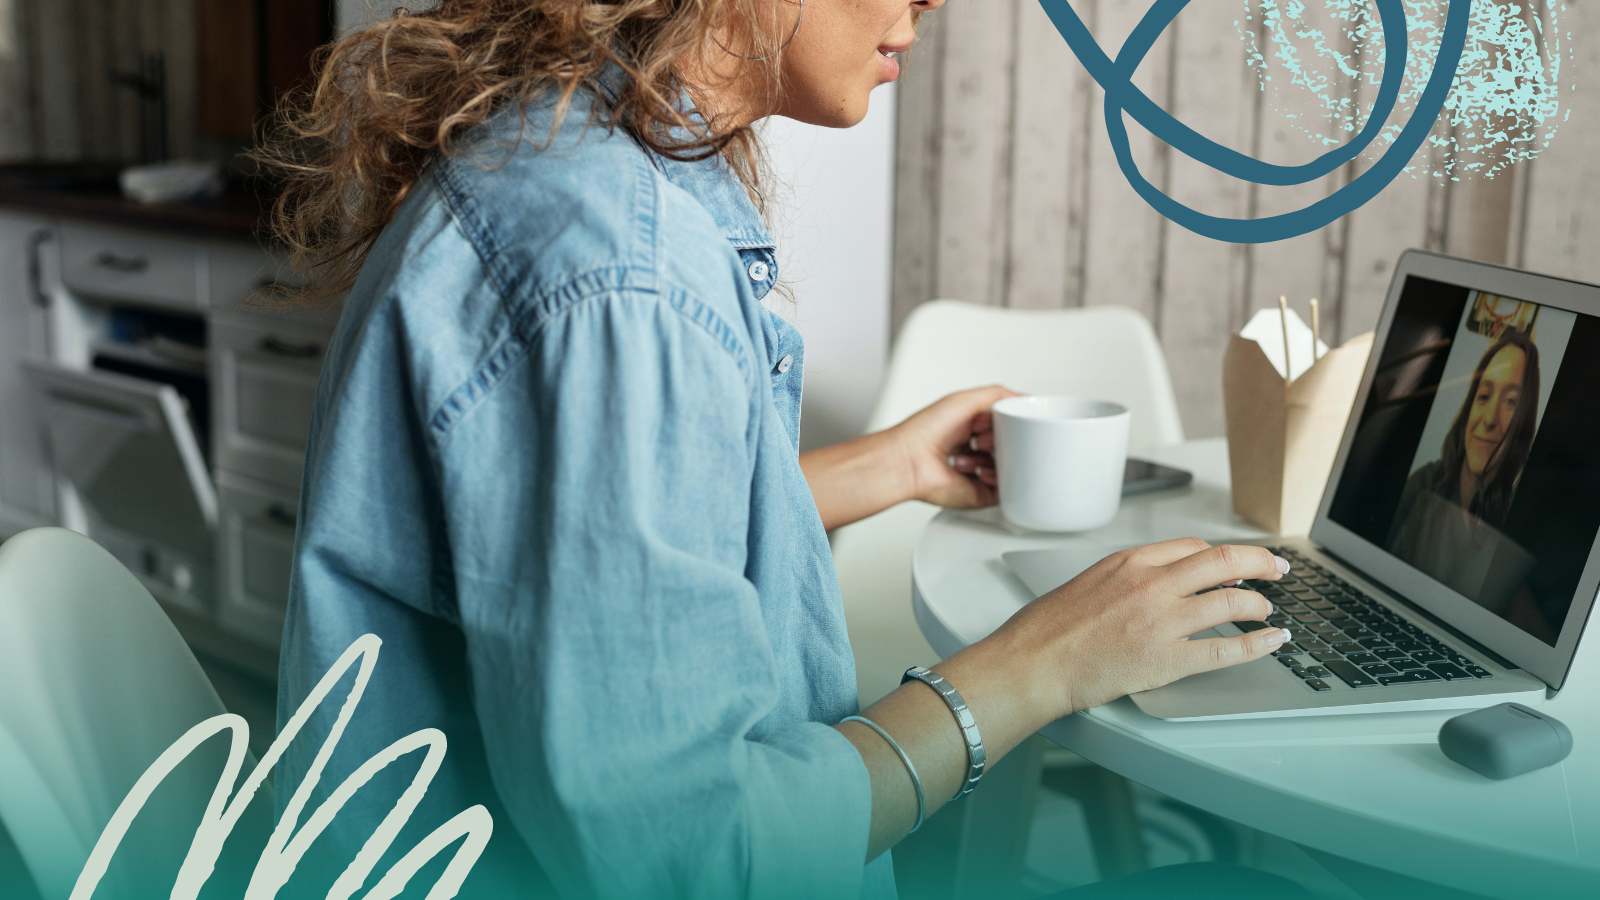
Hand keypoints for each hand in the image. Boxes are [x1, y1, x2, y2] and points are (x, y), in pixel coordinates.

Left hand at [890, 385, 1020, 508]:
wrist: (909, 460)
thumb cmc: (925, 431)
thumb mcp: (965, 399)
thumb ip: (1000, 395)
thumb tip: (1025, 399)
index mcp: (973, 428)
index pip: (1007, 424)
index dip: (1007, 420)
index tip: (998, 418)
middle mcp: (976, 450)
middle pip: (1011, 445)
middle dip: (1002, 438)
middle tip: (982, 436)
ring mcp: (980, 472)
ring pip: (1011, 466)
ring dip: (996, 456)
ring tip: (975, 451)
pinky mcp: (982, 493)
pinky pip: (1007, 490)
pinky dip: (998, 478)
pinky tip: (980, 470)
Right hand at [956, 539, 1291, 722]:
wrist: (1032, 662)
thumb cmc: (1046, 629)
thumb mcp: (1087, 582)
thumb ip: (1125, 578)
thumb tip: (1154, 583)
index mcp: (1130, 561)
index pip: (1193, 547)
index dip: (1222, 555)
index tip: (1235, 562)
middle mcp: (1152, 584)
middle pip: (1225, 561)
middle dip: (1260, 563)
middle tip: (1276, 569)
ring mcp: (1163, 621)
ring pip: (1233, 601)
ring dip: (1260, 605)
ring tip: (1267, 613)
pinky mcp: (1168, 659)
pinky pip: (1228, 649)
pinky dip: (1259, 644)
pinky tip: (1272, 641)